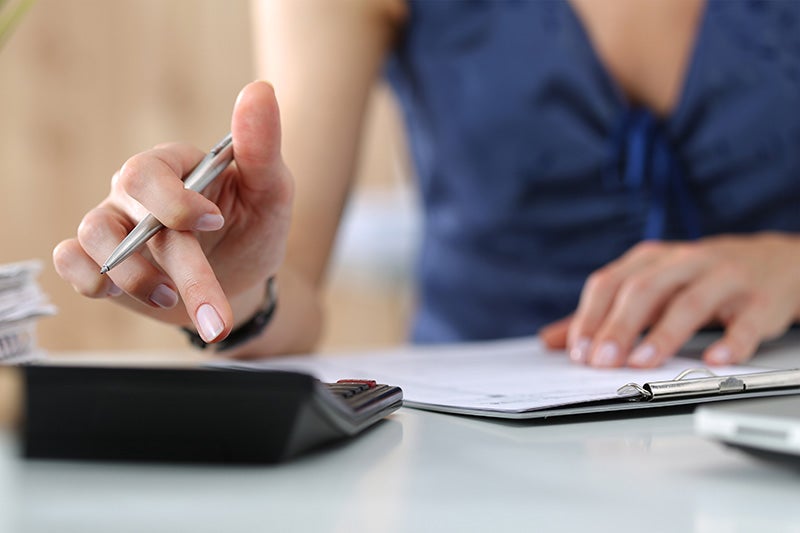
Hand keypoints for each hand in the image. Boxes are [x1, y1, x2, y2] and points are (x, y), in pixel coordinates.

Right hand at [53, 81, 292, 343]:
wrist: (242, 278)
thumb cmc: (253, 227)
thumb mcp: (271, 192)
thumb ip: (262, 148)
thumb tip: (260, 90)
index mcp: (175, 166)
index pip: (151, 172)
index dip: (175, 202)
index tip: (216, 224)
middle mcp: (137, 190)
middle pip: (129, 211)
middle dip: (176, 265)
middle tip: (213, 312)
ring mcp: (115, 223)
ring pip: (93, 235)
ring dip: (133, 277)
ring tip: (171, 299)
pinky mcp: (100, 260)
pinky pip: (70, 261)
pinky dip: (87, 279)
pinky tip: (119, 292)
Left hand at [539, 234, 799, 367]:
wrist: (775, 262)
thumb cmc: (697, 278)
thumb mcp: (647, 286)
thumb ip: (600, 314)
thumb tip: (551, 341)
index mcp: (650, 260)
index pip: (610, 283)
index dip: (590, 317)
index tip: (576, 351)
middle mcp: (684, 262)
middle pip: (644, 291)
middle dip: (618, 327)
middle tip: (599, 362)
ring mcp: (724, 278)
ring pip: (689, 303)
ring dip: (663, 335)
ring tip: (641, 363)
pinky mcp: (759, 300)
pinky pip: (745, 322)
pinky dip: (731, 342)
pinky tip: (714, 361)